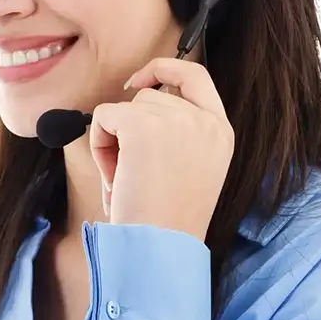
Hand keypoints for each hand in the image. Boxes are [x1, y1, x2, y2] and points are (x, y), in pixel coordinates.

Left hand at [89, 58, 234, 241]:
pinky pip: (103, 116)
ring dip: (115, 140)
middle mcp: (204, 121)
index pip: (196, 77)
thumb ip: (180, 133)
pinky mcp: (143, 125)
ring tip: (128, 180)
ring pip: (125, 107)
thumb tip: (140, 98)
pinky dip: (100, 144)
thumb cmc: (168, 221)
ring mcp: (176, 119)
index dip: (165, 70)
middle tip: (134, 174)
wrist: (161, 249)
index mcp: (221, 131)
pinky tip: (115, 178)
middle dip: (131, 129)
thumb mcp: (192, 169)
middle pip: (150, 97)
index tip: (139, 82)